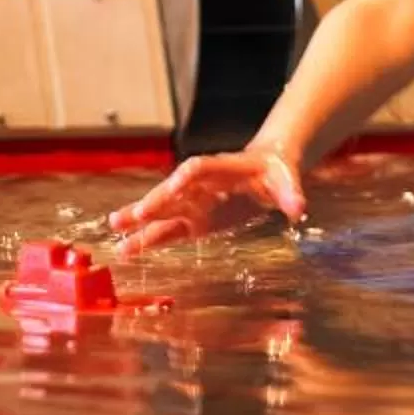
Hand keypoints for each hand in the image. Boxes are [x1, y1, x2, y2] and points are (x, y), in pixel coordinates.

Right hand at [108, 147, 305, 254]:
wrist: (268, 169)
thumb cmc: (276, 171)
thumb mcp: (288, 180)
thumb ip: (291, 194)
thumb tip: (299, 208)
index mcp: (223, 167)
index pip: (201, 168)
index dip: (187, 176)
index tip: (175, 185)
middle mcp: (202, 184)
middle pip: (173, 190)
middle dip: (154, 201)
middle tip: (132, 213)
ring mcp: (195, 203)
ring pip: (163, 211)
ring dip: (140, 218)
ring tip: (114, 227)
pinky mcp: (195, 220)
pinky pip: (168, 230)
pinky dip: (149, 238)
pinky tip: (128, 246)